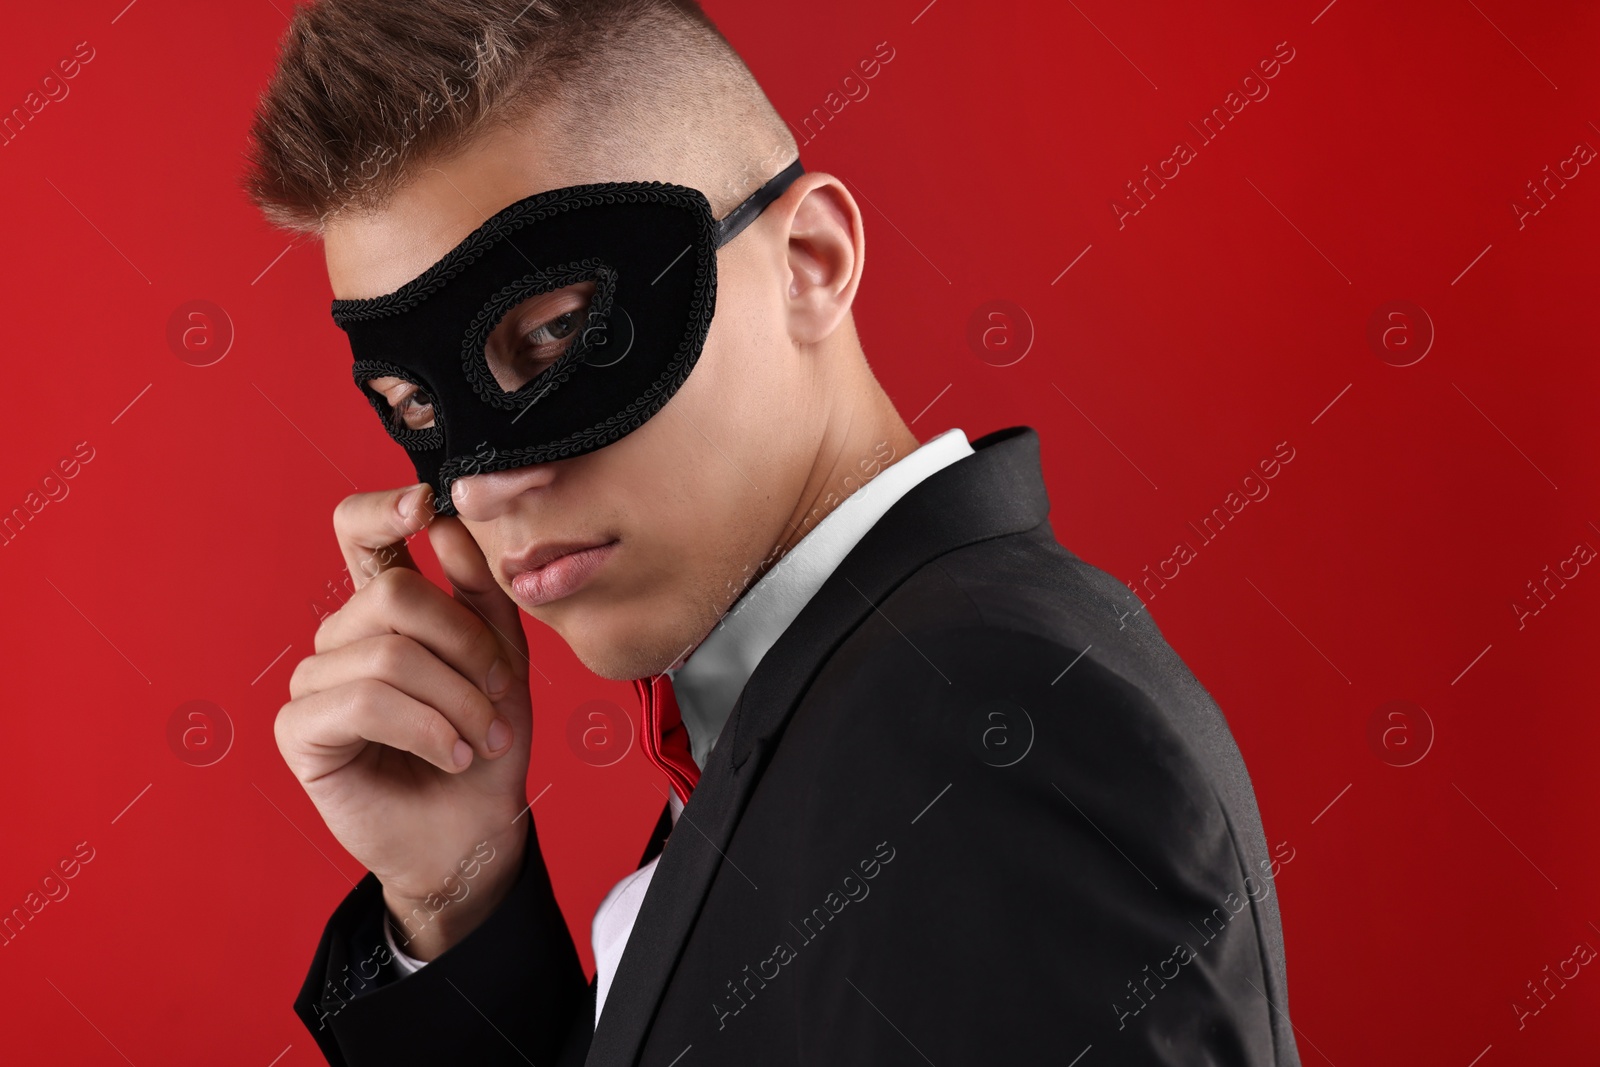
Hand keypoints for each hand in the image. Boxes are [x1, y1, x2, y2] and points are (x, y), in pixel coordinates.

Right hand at [275, 482, 532, 959]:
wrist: (477, 831)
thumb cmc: (485, 745)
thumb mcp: (501, 658)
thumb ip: (479, 591)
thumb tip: (443, 524)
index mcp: (385, 608)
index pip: (358, 532)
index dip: (381, 509)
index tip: (422, 506)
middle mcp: (342, 636)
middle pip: (394, 594)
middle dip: (466, 648)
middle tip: (498, 698)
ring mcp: (314, 681)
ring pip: (387, 653)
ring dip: (456, 701)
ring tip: (480, 740)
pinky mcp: (299, 730)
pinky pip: (362, 701)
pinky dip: (424, 729)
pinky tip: (447, 756)